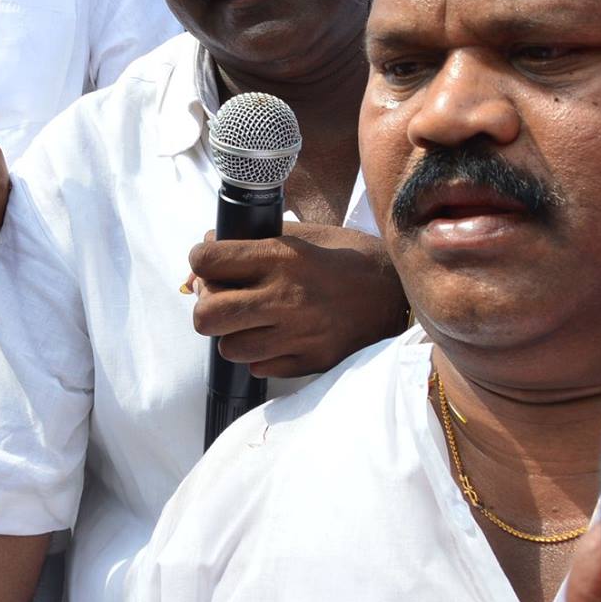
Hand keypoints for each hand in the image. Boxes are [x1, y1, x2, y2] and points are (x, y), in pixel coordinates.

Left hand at [187, 222, 407, 378]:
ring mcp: (298, 334)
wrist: (399, 293)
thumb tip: (203, 257)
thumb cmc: (347, 257)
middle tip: (222, 299)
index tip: (211, 264)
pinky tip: (276, 338)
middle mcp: (284, 298)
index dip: (201, 261)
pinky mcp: (311, 361)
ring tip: (251, 321)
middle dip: (206, 305)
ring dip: (232, 335)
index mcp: (280, 257)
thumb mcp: (303, 234)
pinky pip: (259, 367)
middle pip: (206, 314)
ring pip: (228, 348)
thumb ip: (252, 242)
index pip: (206, 261)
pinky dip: (260, 355)